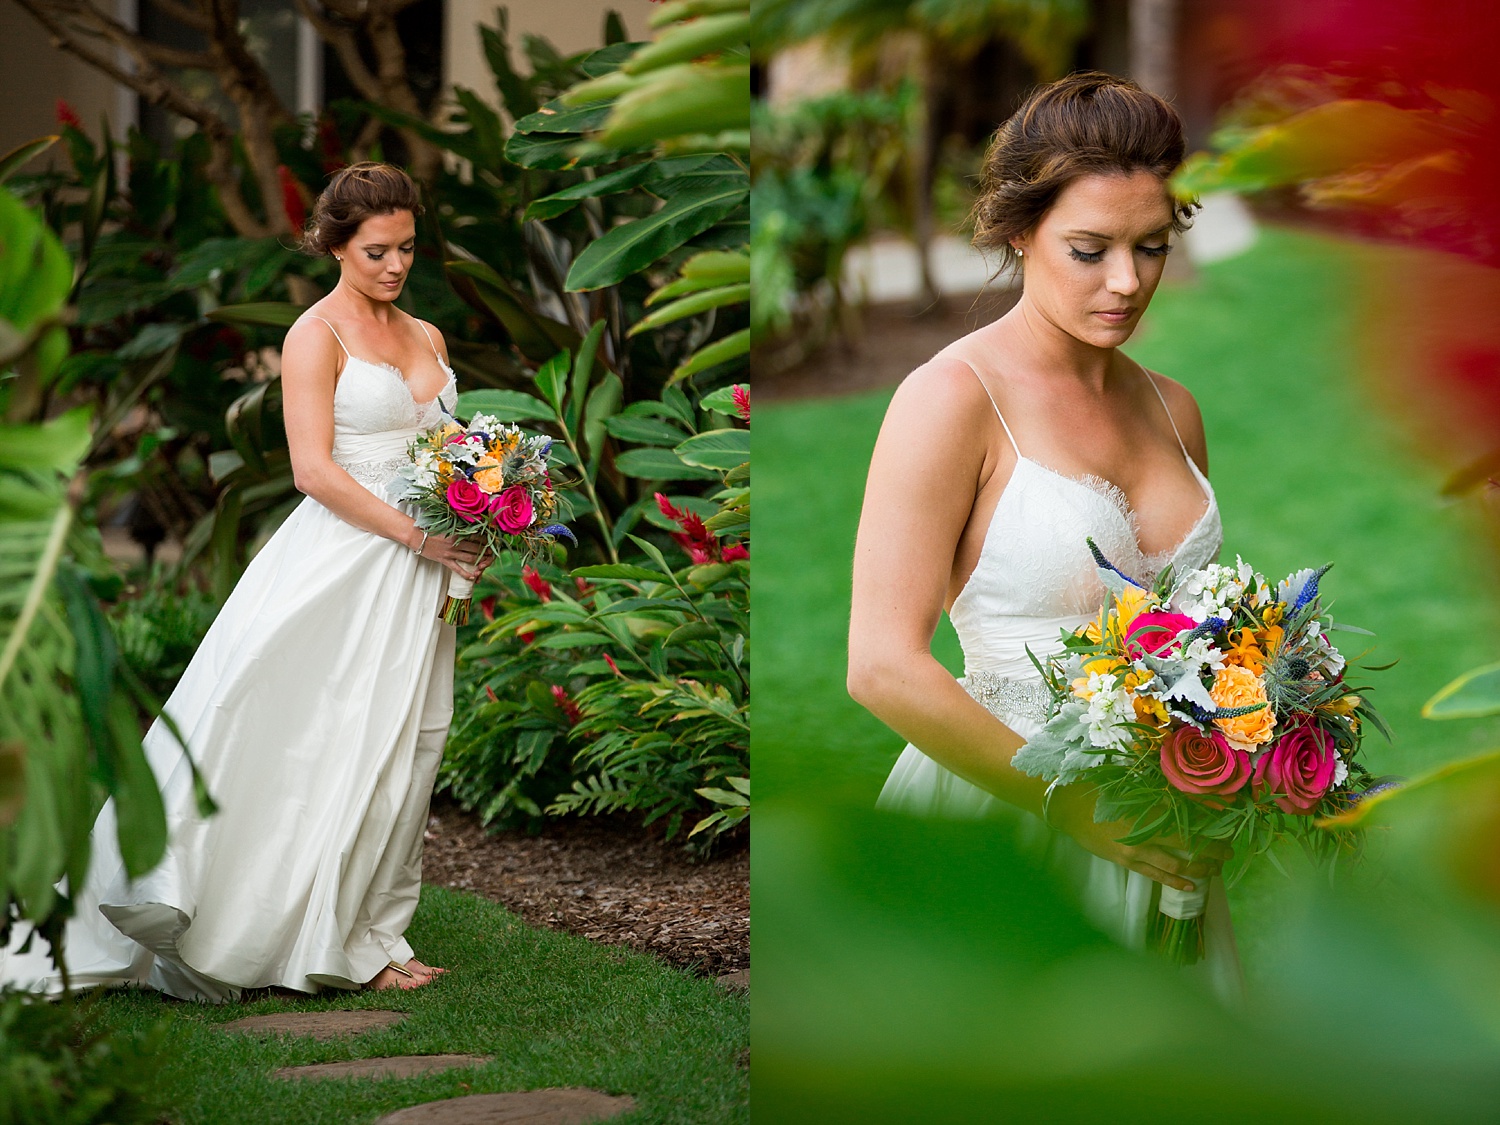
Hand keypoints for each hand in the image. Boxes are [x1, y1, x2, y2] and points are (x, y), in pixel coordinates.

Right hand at [418, 532, 487, 580]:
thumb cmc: (431, 530)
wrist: (418, 537)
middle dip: (485, 552)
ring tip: (486, 564)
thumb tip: (467, 527)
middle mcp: (456, 543)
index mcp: (457, 533)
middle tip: (491, 554)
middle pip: (475, 548)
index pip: (475, 536)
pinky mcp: (445, 560)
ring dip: (479, 562)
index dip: (484, 540)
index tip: (491, 541)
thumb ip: (457, 528)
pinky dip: (465, 574)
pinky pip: (457, 569)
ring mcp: (451, 552)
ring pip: (470, 558)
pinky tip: (472, 577)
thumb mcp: (446, 527)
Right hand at [1046, 785, 1229, 893]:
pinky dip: (1175, 880)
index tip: (1229, 824)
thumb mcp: (1129, 784)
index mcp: (1148, 805)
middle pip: (1189, 842)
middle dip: (1212, 849)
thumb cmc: (1098, 789)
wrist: (1067, 806)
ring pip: (1177, 863)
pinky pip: (1156, 874)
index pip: (1189, 816)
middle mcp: (1146, 828)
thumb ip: (1156, 789)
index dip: (1211, 822)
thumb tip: (1185, 791)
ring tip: (1216, 869)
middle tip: (1229, 852)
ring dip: (1199, 867)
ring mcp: (1136, 848)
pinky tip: (1192, 886)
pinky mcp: (1126, 860)